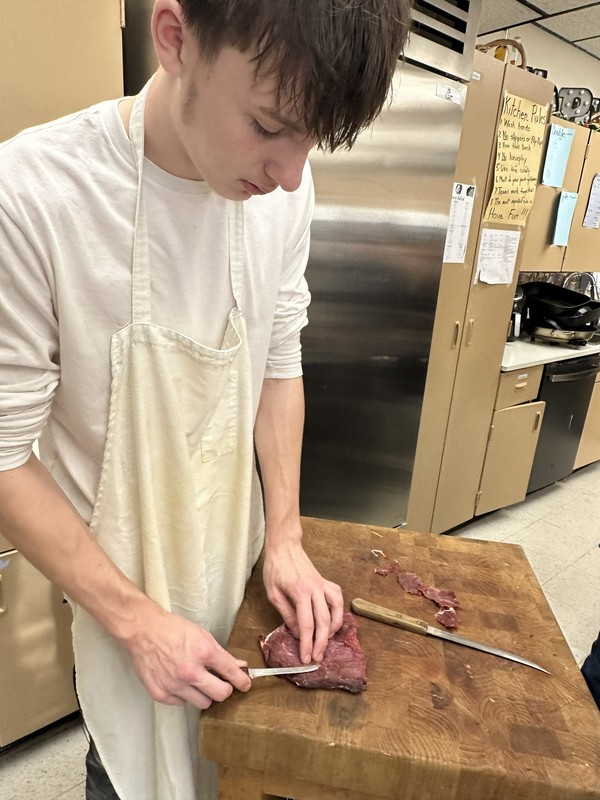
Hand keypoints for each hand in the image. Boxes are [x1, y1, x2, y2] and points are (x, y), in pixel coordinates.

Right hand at [119, 604, 251, 709]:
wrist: (143, 631)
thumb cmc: (172, 629)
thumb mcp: (202, 635)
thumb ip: (221, 654)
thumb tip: (238, 665)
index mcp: (203, 652)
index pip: (231, 673)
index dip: (242, 681)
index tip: (245, 684)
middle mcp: (190, 671)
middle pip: (220, 694)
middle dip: (224, 689)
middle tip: (221, 684)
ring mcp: (174, 685)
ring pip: (202, 703)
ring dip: (204, 694)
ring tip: (196, 681)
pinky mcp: (161, 693)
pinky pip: (181, 703)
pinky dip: (183, 695)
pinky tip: (179, 682)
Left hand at [263, 532, 343, 663]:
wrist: (285, 547)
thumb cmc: (275, 568)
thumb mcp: (274, 593)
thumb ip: (287, 613)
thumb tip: (296, 632)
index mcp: (300, 592)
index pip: (306, 624)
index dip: (307, 643)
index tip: (306, 658)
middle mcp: (316, 589)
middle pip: (324, 621)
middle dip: (322, 643)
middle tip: (318, 658)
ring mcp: (323, 585)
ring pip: (336, 610)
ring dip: (333, 629)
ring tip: (326, 641)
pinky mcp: (326, 582)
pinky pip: (337, 598)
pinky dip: (338, 612)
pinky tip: (332, 620)